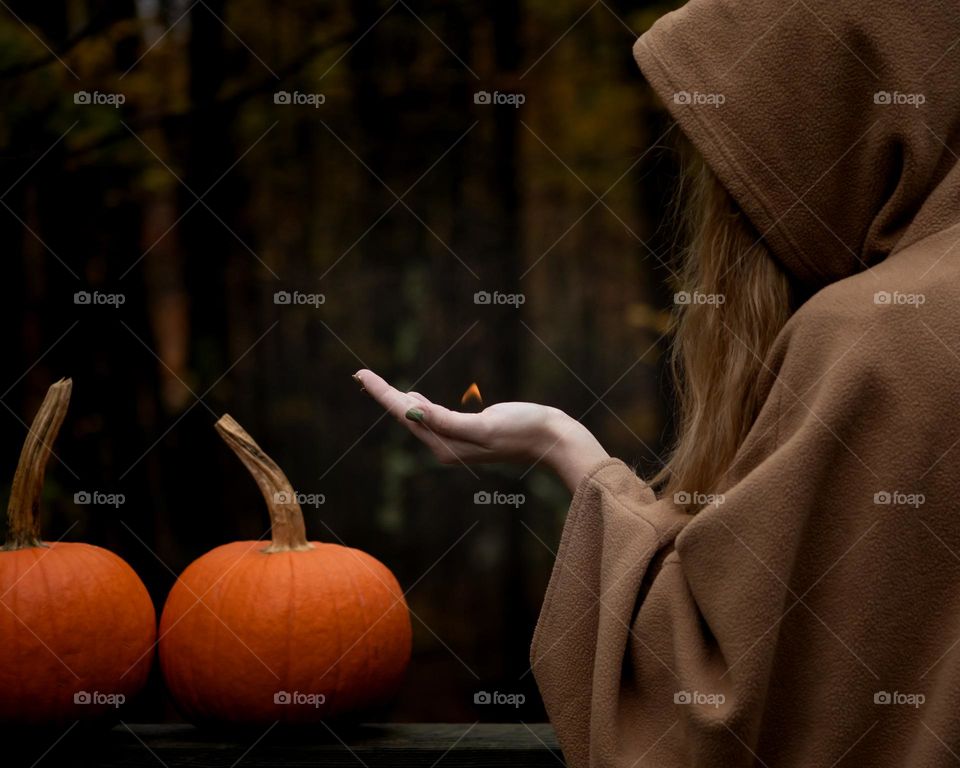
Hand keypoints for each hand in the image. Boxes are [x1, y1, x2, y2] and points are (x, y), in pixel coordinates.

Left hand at [354, 369, 609, 491]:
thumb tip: (411, 412)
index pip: (405, 414)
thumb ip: (446, 421)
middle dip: (383, 394)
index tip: (361, 373)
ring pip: (417, 416)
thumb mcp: (483, 425)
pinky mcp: (468, 432)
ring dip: (397, 399)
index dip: (382, 392)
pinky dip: (418, 405)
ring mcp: (456, 441)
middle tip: (360, 373)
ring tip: (376, 383)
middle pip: (406, 415)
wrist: (551, 439)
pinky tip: (413, 398)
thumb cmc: (522, 430)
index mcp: (445, 446)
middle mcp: (445, 447)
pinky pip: (433, 417)